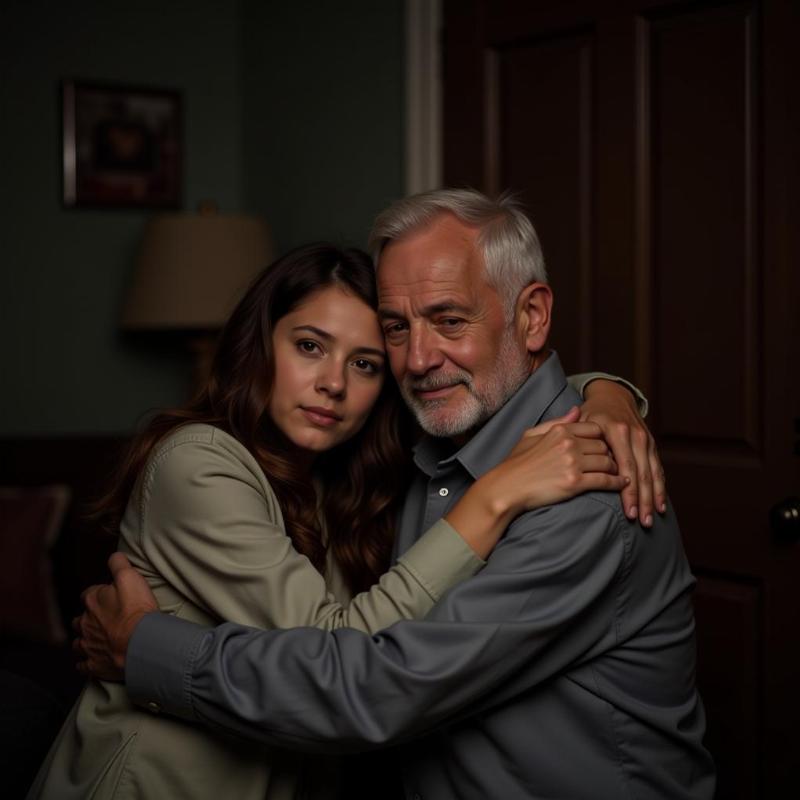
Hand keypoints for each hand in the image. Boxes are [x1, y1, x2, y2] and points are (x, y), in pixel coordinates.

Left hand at [73, 552, 157, 681]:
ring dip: (85, 640)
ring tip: (95, 639)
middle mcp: (85, 623)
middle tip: (102, 619)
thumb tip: (114, 556)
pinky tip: (91, 660)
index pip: (88, 594)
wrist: (141, 643)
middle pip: (79, 619)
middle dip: (87, 619)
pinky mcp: (94, 665)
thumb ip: (119, 564)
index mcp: (92, 601)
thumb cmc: (136, 610)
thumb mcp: (130, 577)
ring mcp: (88, 645)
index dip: (98, 594)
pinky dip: (86, 662)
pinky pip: (83, 665)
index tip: (109, 596)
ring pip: (78, 642)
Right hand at [495, 407, 628, 514]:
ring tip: (618, 473)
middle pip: (604, 445)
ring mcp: (572, 463)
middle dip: (610, 453)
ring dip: (615, 468)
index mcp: (559, 430)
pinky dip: (617, 483)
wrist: (507, 487)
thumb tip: (577, 409)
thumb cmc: (516, 462)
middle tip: (614, 462)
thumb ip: (556, 422)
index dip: (602, 437)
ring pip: (607, 461)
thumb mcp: (531, 435)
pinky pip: (605, 480)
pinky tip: (622, 484)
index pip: (594, 428)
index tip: (604, 446)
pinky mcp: (575, 483)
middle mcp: (568, 443)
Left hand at [580, 380, 665, 525]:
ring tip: (650, 518)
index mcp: (617, 430)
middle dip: (643, 500)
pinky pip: (657, 468)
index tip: (627, 511)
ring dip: (653, 498)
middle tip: (641, 522)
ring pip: (652, 473)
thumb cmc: (591, 413)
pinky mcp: (651, 444)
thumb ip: (580, 439)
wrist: (612, 396)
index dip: (628, 491)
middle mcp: (635, 435)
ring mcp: (646, 439)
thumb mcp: (581, 421)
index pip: (625, 466)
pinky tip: (659, 504)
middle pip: (642, 474)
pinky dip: (659, 487)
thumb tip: (582, 461)